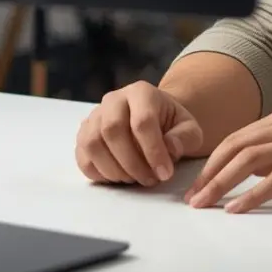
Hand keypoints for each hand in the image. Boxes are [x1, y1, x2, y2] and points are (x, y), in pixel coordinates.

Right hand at [75, 81, 203, 186]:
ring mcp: (94, 116)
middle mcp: (114, 99)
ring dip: (114, 169)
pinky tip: (118, 178)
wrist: (153, 120)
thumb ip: (184, 137)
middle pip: (113, 130)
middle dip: (132, 162)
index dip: (153, 151)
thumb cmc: (171, 125)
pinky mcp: (82, 135)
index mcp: (142, 92)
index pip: (142, 120)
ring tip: (134, 179)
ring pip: (93, 144)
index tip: (165, 174)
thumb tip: (170, 147)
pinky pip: (82, 157)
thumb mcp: (189, 129)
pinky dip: (99, 173)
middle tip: (149, 179)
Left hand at [184, 106, 271, 212]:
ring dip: (221, 184)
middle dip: (209, 173)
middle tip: (192, 199)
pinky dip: (251, 195)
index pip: (240, 136)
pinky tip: (237, 209)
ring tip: (204, 205)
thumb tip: (248, 168)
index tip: (198, 184)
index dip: (214, 160)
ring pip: (250, 160)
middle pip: (238, 146)